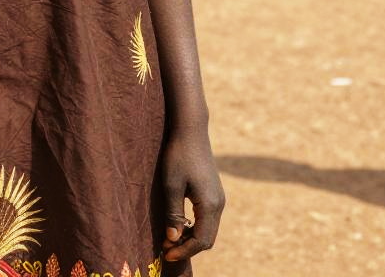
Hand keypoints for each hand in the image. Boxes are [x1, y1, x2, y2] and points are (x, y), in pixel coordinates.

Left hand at [160, 129, 225, 265]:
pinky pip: (208, 219)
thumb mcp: (171, 185)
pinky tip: (179, 223)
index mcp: (210, 204)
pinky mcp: (214, 192)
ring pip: (208, 229)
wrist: (191, 130)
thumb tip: (173, 239)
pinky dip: (195, 227)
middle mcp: (219, 204)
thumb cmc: (178, 155)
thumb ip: (173, 213)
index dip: (184, 251)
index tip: (166, 254)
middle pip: (207, 239)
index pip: (201, 240)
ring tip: (170, 238)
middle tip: (166, 248)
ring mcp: (218, 198)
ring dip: (191, 238)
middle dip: (188, 247)